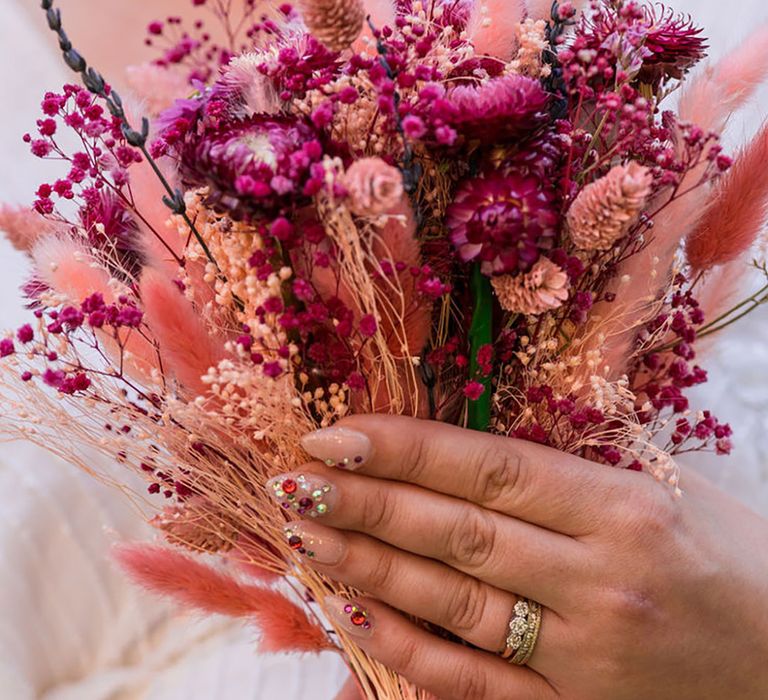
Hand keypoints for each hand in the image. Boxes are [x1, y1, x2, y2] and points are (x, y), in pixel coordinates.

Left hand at [268, 416, 767, 699]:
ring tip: (308, 536)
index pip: (489, 469)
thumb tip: (463, 448)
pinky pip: (475, 682)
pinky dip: (410, 650)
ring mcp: (584, 653)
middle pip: (456, 533)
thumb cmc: (735, 559)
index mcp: (624, 509)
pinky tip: (355, 615)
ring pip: (452, 604)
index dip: (405, 449)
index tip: (337, 434)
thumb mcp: (667, 490)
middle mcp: (599, 579)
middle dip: (366, 504)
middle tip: (297, 481)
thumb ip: (570, 470)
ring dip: (370, 568)